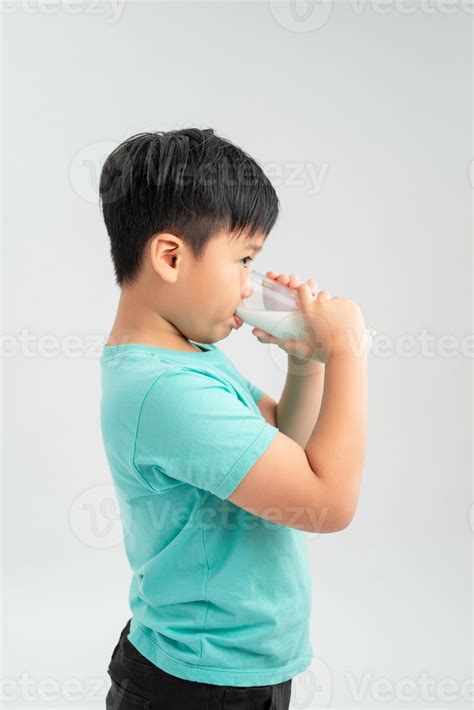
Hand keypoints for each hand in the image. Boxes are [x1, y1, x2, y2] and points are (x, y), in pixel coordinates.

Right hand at [251, 271, 370, 363]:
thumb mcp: (299, 348)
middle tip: (323, 319)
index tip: (304, 294)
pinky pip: (346, 305)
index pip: (302, 288)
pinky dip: (345, 312)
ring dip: (334, 308)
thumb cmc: (321, 354)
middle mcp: (323, 303)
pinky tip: (344, 322)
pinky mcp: (351, 306)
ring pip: (335, 301)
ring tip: (335, 323)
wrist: (346, 356)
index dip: (302, 288)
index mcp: (309, 311)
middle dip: (321, 303)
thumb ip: (278, 340)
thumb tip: (256, 335)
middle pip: (321, 295)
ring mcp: (339, 303)